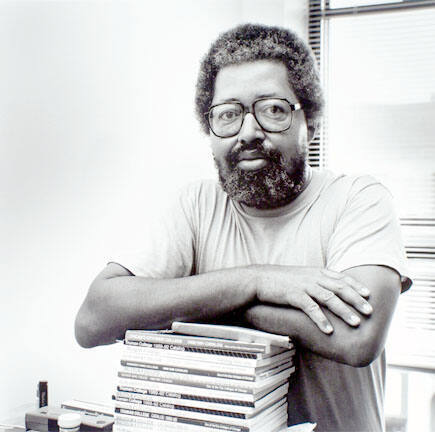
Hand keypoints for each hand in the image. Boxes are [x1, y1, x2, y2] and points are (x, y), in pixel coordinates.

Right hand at [254, 265, 372, 333]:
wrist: (258, 279)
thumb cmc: (279, 280)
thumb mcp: (300, 276)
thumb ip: (315, 280)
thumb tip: (329, 289)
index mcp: (315, 271)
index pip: (340, 277)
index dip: (355, 286)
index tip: (368, 294)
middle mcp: (312, 277)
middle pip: (339, 287)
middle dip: (356, 299)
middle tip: (369, 311)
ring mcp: (303, 286)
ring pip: (329, 298)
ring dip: (344, 311)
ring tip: (355, 322)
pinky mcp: (293, 295)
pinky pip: (310, 308)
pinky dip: (321, 319)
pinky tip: (328, 330)